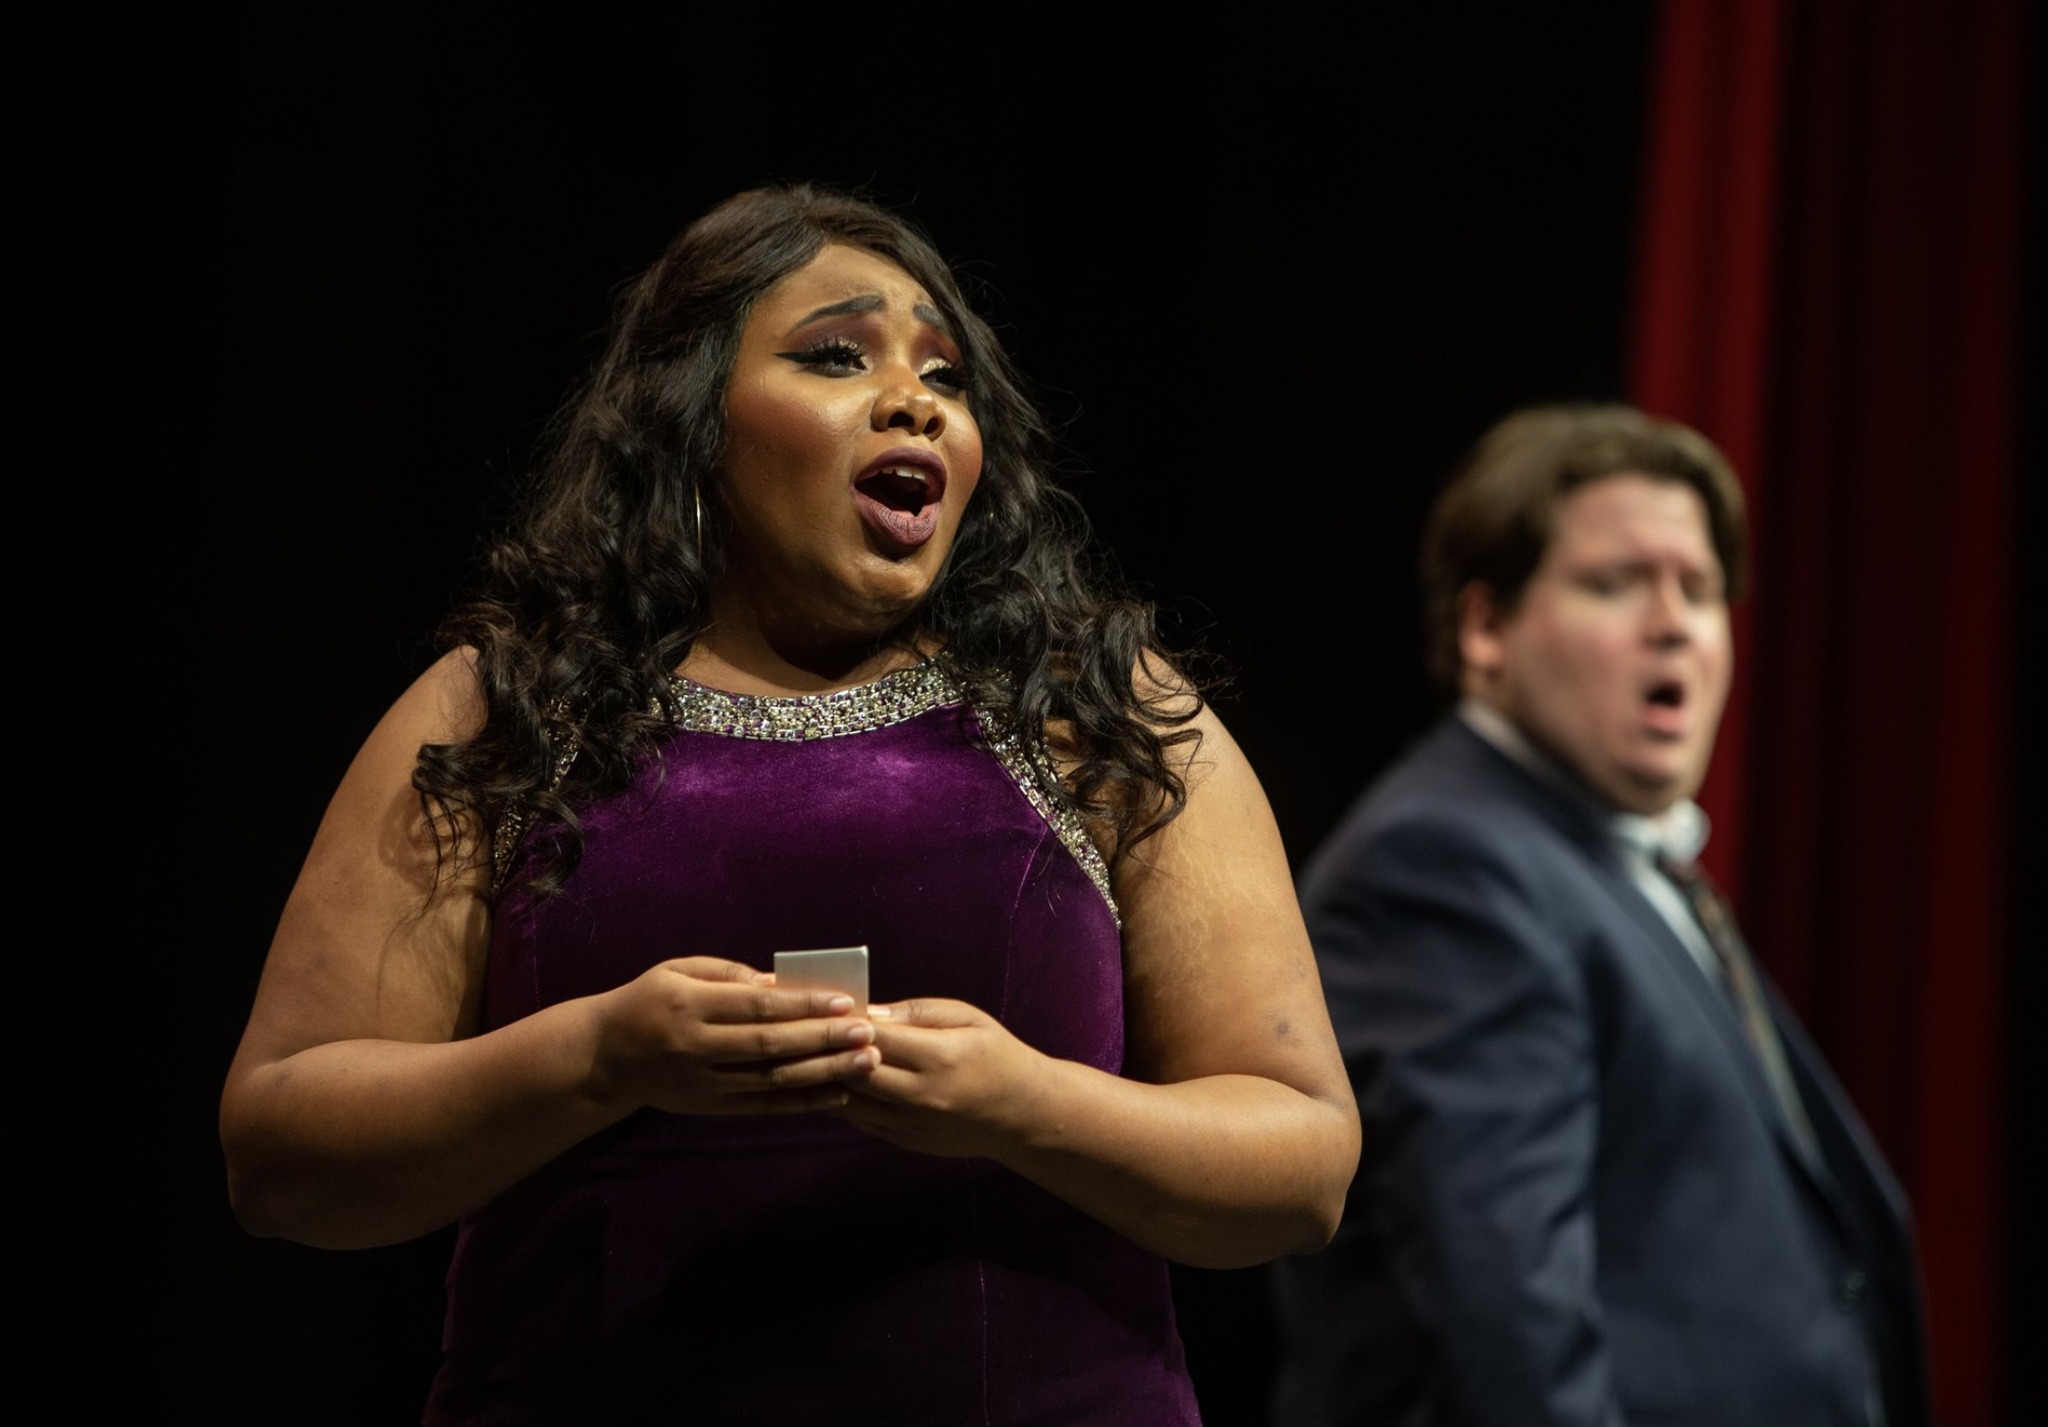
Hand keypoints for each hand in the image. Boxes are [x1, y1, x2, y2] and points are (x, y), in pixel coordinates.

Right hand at [589, 957, 877, 1115]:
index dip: (802, 1005)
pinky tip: (838, 1093)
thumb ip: (729, 975)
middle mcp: (697, 1047)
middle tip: (867, 1033)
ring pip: (772, 1080)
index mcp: (689, 1005)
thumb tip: (783, 982)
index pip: (756, 1007)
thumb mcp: (678, 971)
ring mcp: (704, 1083)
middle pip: (770, 1046)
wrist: (604, 1057)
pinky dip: (803, 1102)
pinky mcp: (710, 1107)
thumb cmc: (649, 1000)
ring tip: (865, 1063)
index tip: (845, 1002)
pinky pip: (763, 1106)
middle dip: (823, 1039)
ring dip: (823, 1073)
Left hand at [833, 998, 1049, 1158]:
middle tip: (809, 1031)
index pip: (877, 1038)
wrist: (1022, 1113)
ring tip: (813, 1055)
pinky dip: (842, 1100)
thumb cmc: (995, 1053)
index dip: (847, 1022)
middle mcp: (923, 1096)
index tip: (827, 1007)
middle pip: (856, 1072)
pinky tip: (832, 1081)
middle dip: (829, 1051)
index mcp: (941, 1057)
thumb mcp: (967, 1017)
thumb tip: (868, 1012)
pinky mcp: (906, 1142)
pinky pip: (860, 1120)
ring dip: (828, 1078)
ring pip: (851, 1101)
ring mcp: (913, 1125)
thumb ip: (917, 1012)